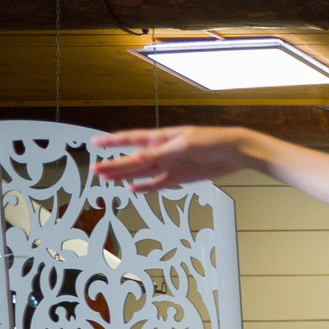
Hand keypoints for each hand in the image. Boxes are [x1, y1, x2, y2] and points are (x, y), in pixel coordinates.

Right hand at [91, 126, 258, 190]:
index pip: (130, 139)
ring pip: (141, 172)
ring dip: (124, 175)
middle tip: (94, 170)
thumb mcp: (183, 145)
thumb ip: (160, 153)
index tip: (95, 143)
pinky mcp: (180, 177)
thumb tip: (137, 158)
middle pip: (132, 160)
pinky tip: (132, 190)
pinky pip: (158, 183)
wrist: (234, 152)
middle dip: (113, 165)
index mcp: (160, 138)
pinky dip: (146, 187)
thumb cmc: (210, 141)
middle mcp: (162, 152)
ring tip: (106, 179)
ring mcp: (170, 165)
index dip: (112, 141)